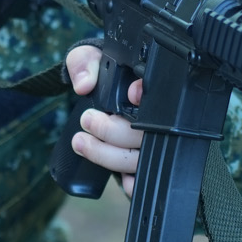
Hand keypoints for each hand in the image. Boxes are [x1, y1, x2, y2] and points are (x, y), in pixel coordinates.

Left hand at [65, 44, 145, 196]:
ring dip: (109, 155)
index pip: (161, 95)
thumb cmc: (101, 74)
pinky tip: (119, 178)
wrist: (101, 96)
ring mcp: (155, 145)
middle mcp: (160, 120)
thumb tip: (83, 85)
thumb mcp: (91, 59)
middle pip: (147, 132)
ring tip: (80, 142)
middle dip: (112, 130)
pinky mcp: (146, 165)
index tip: (131, 93)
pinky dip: (133, 183)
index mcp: (152, 90)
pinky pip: (145, 180)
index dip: (146, 97)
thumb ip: (84, 63)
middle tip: (87, 120)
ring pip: (141, 158)